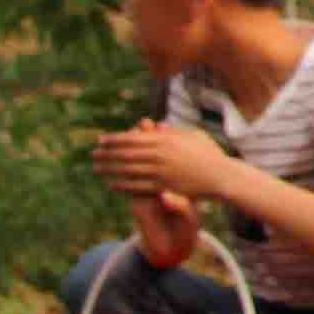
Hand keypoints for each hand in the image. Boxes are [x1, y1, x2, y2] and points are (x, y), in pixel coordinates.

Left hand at [96, 120, 232, 206]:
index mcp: (165, 139)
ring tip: (97, 169)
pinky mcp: (164, 187)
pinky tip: (112, 185)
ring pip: (128, 170)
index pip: (132, 138)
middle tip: (93, 155)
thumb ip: (172, 132)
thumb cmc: (209, 153)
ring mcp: (161, 171)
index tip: (101, 140)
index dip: (114, 139)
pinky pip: (138, 186)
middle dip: (107, 154)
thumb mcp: (191, 135)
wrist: (221, 175)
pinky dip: (123, 185)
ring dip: (110, 169)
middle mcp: (160, 154)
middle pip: (126, 154)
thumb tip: (156, 125)